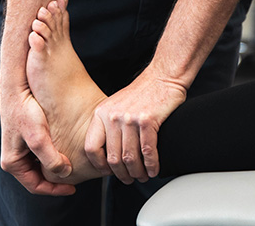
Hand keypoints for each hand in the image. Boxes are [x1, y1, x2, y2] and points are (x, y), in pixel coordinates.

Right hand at [0, 87, 76, 195]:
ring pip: (39, 166)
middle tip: (75, 180)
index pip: (36, 186)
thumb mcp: (38, 137)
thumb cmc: (24, 110)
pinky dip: (52, 157)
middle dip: (55, 180)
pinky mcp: (25, 139)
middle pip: (37, 178)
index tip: (72, 188)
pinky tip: (65, 153)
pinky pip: (40, 155)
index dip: (55, 189)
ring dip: (54, 168)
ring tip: (72, 168)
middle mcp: (14, 158)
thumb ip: (50, 158)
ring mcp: (19, 149)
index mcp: (12, 163)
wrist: (17, 88)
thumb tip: (65, 173)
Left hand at [84, 68, 187, 182]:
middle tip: (129, 179)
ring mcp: (130, 118)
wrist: (164, 76)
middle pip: (113, 157)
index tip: (107, 171)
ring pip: (130, 157)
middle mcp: (113, 116)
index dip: (99, 165)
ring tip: (143, 176)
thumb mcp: (116, 104)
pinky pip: (148, 151)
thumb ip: (109, 125)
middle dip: (122, 174)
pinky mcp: (148, 120)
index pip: (91, 147)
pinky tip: (154, 169)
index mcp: (102, 113)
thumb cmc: (143, 92)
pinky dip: (152, 164)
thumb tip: (109, 152)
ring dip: (138, 172)